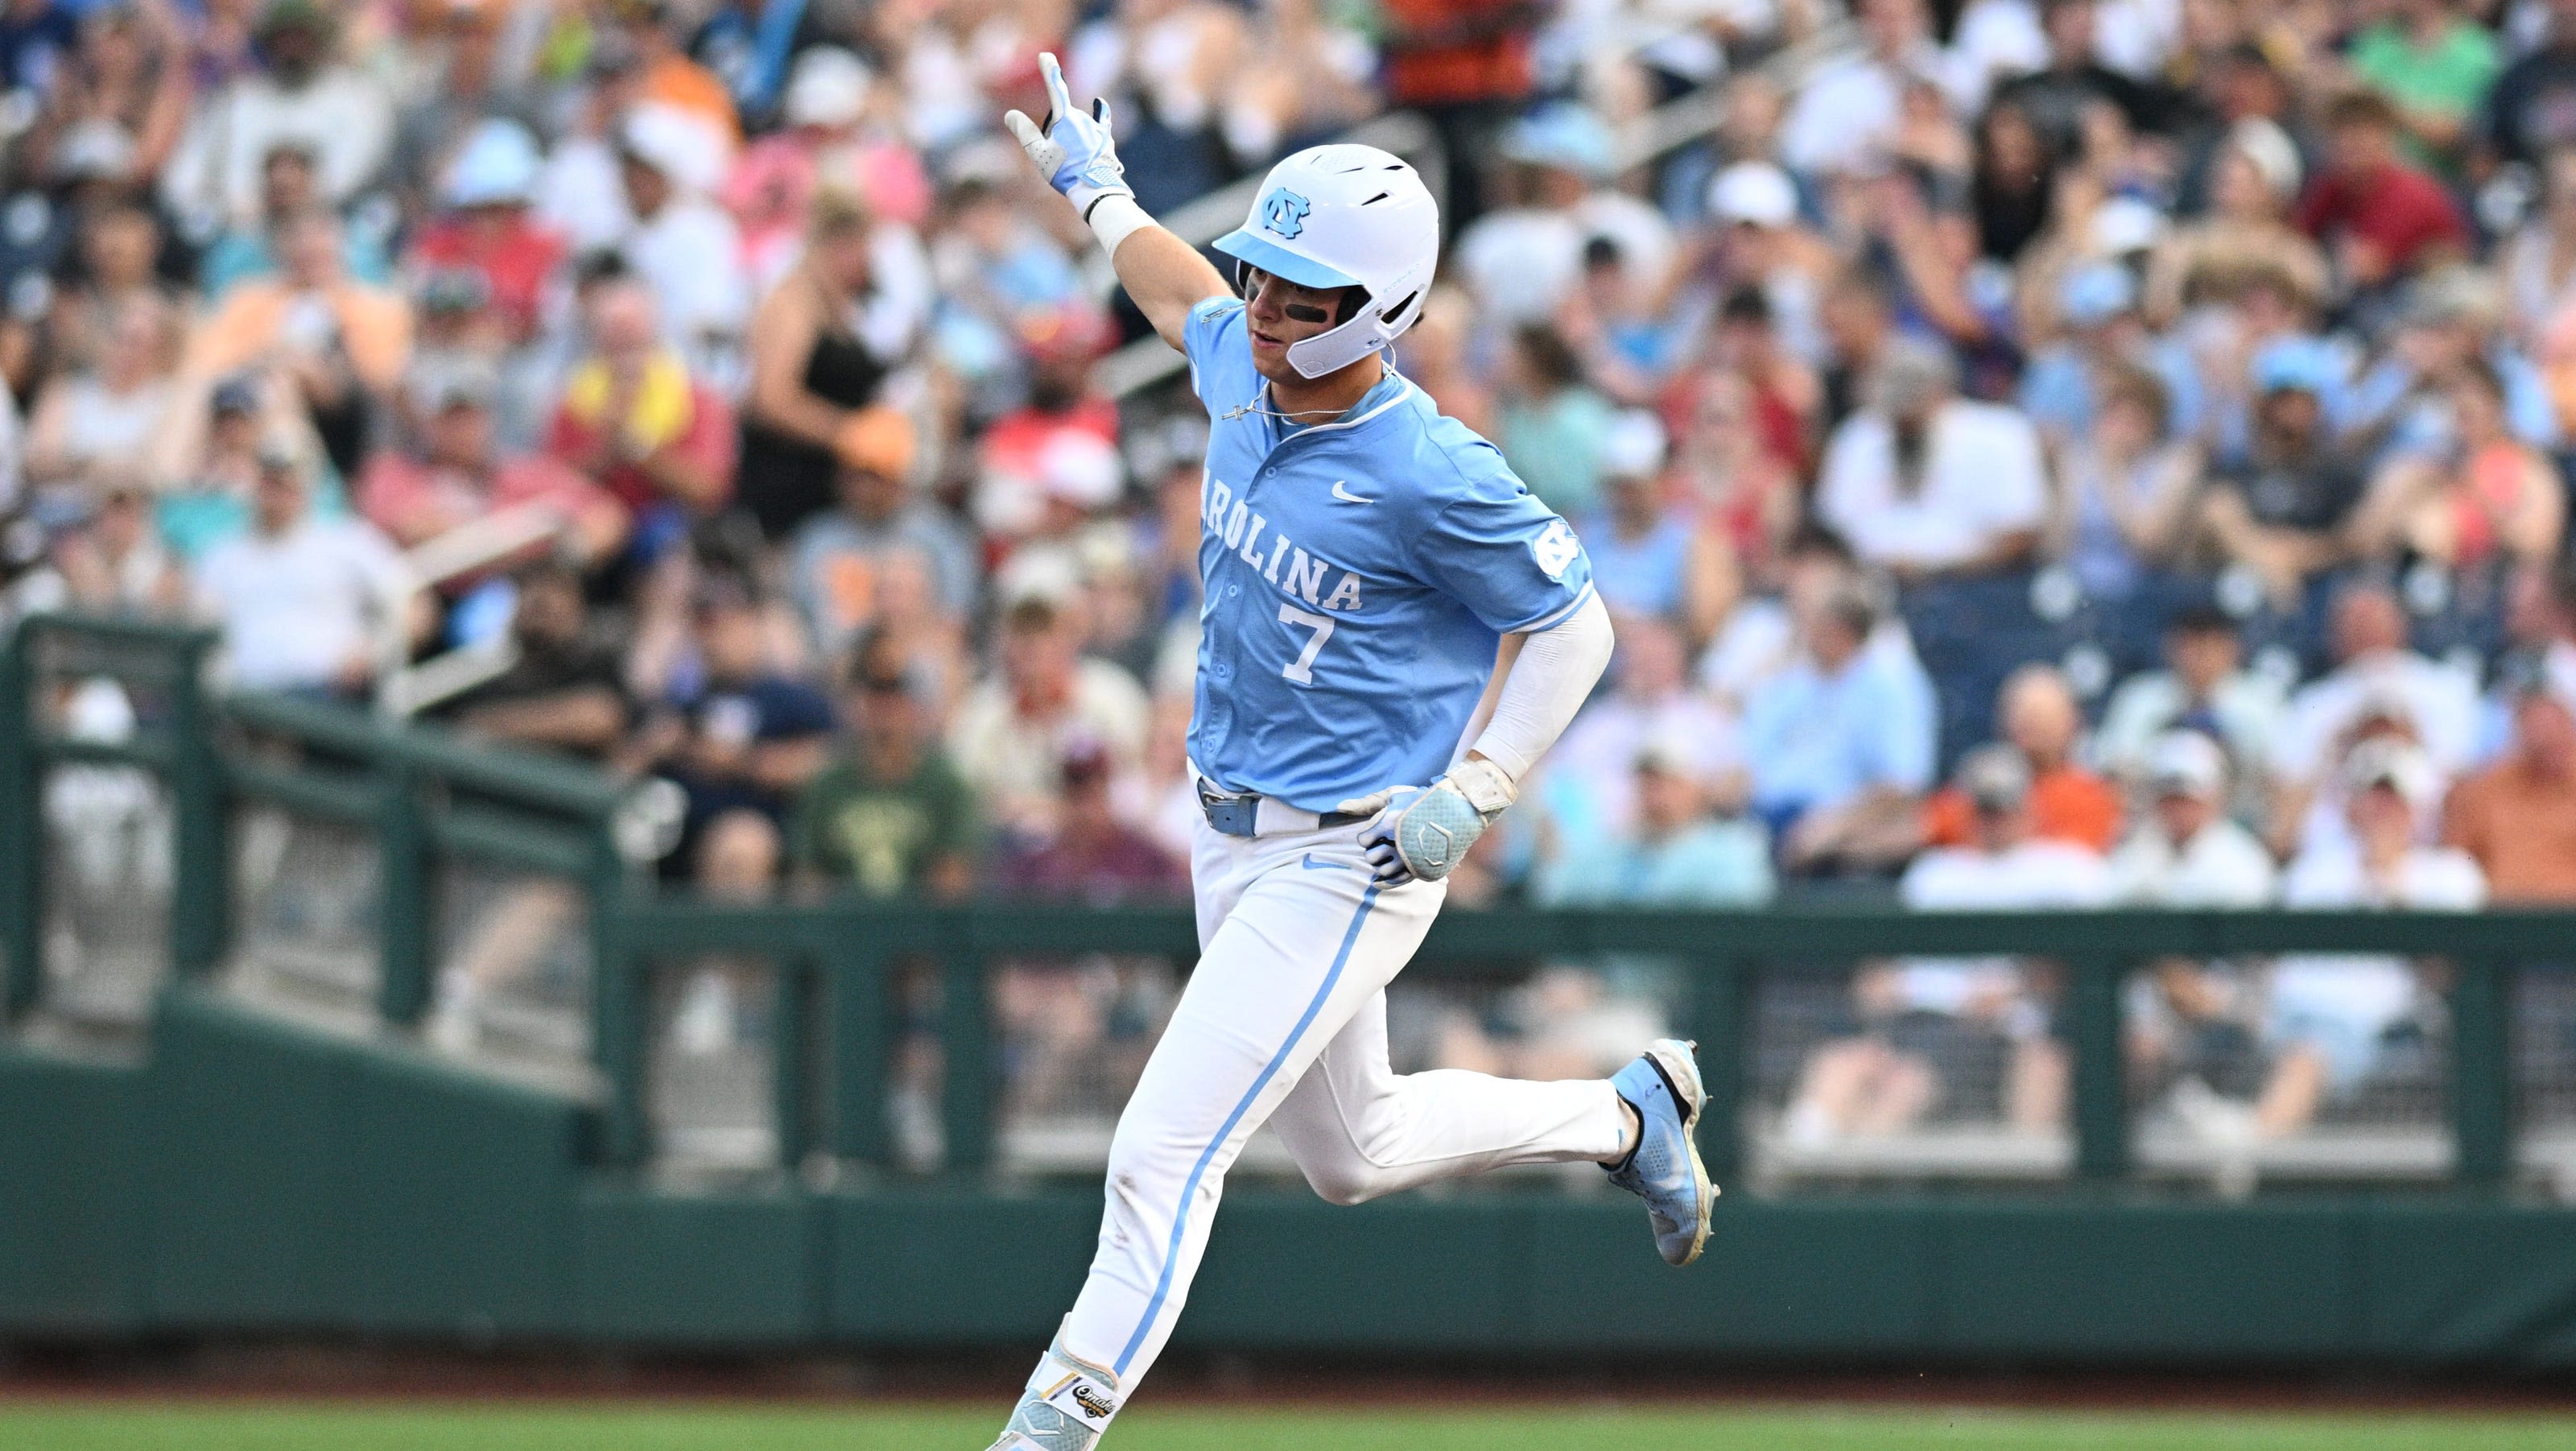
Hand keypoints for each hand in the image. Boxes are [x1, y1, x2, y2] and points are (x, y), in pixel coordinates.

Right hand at [1002, 52, 1130, 217]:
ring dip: (1072, 136)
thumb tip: (1010, 114)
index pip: (1055, 88)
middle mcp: (1083, 118)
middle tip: (1056, 156)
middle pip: (1062, 117)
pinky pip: (1101, 121)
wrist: (1096, 189)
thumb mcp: (1039, 154)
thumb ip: (1024, 132)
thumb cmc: (1065, 172)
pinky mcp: (1106, 137)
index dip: (1050, 70)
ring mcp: (1097, 127)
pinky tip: (1099, 102)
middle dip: (1055, 131)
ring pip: (1077, 124)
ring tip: (1073, 162)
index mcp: (1066, 119)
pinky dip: (1098, 114)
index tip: (1045, 54)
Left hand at [1340, 757, 1515, 886]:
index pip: (1364, 840)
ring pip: (1384, 871)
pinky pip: (1398, 882)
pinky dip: (1386, 883)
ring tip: (1387, 857)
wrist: (1458, 810)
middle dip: (1373, 852)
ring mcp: (1412, 858)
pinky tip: (1378, 881)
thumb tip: (1339, 806)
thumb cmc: (1421, 800)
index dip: (1366, 838)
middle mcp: (1400, 843)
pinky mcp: (1422, 868)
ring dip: (1381, 865)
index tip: (1373, 834)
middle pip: (1371, 858)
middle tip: (1381, 846)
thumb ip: (1366, 803)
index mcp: (1391, 824)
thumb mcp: (1394, 795)